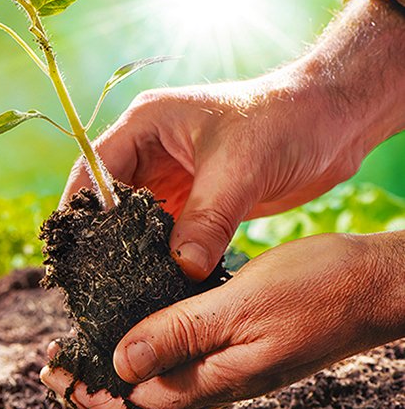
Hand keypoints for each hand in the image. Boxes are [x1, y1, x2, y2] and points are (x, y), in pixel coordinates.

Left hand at [41, 232, 404, 408]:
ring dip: (118, 372)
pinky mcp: (241, 348)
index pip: (137, 403)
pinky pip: (185, 362)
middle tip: (53, 367)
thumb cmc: (317, 290)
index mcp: (216, 379)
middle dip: (94, 388)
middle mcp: (219, 381)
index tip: (52, 374)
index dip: (90, 392)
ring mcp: (231, 368)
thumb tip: (120, 365)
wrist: (375, 286)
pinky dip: (151, 352)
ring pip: (162, 383)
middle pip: (142, 400)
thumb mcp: (240, 306)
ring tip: (82, 354)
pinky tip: (139, 332)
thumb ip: (180, 335)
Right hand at [63, 0, 404, 280]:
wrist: (334, 123)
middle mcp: (151, 149)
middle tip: (92, 277)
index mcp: (146, 124)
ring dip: (132, 248)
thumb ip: (207, 220)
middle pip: (108, 198)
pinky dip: (161, 255)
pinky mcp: (194, 200)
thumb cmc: (284, 122)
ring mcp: (172, 176)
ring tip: (120, 286)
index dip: (82, 207)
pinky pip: (166, 232)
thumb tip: (181, 268)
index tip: (74, 249)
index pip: (95, 168)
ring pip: (135, 220)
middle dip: (101, 235)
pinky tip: (157, 281)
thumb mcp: (240, 170)